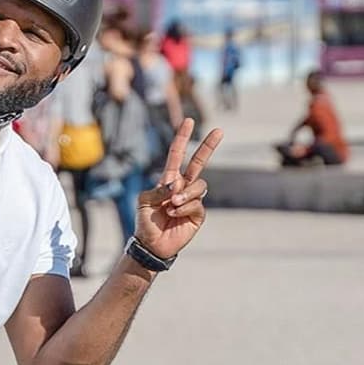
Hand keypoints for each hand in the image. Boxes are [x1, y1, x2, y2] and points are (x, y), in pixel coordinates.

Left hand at [134, 119, 224, 262]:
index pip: (177, 155)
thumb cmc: (146, 221)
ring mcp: (192, 200)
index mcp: (169, 179)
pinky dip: (184, 208)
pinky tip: (174, 214)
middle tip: (219, 131)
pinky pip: (197, 205)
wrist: (151, 244)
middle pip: (199, 163)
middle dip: (208, 146)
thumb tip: (177, 184)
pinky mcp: (198, 214)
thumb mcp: (144, 201)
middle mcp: (183, 186)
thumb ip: (159, 189)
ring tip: (171, 205)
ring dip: (185, 195)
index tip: (188, 121)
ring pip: (199, 186)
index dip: (182, 138)